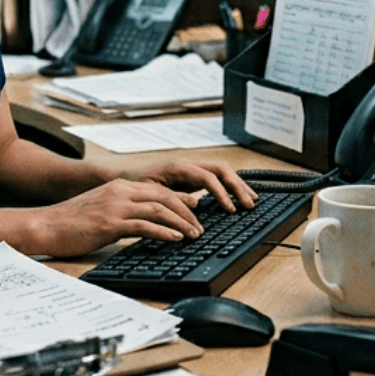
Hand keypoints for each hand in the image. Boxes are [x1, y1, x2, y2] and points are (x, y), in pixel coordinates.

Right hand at [36, 178, 208, 255]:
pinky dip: (164, 232)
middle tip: (200, 227)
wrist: (45, 225)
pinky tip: (175, 239)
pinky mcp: (110, 223)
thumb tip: (146, 223)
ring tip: (194, 235)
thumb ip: (125, 211)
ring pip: (159, 210)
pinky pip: (145, 225)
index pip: (159, 190)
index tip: (196, 211)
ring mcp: (116, 206)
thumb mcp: (102, 209)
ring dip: (181, 223)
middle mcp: (121, 192)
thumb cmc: (71, 222)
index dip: (180, 200)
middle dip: (187, 212)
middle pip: (165, 197)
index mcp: (120, 187)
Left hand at [121, 159, 255, 212]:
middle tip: (249, 204)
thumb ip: (172, 197)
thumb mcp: (149, 194)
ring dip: (238, 185)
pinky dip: (230, 187)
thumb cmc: (133, 187)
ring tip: (251, 200)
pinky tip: (237, 197)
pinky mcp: (192, 178)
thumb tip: (195, 204)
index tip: (230, 209)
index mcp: (179, 168)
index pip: (208, 177)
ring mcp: (191, 170)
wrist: (122, 181)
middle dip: (237, 186)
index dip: (222, 193)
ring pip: (222, 172)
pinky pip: (217, 178)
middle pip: (221, 170)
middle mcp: (188, 166)